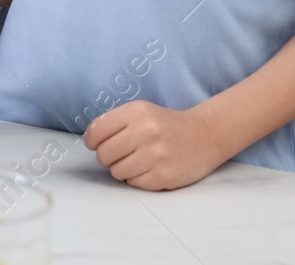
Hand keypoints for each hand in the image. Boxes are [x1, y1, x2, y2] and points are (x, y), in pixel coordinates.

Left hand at [84, 100, 229, 190]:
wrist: (204, 135)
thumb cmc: (165, 124)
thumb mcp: (140, 111)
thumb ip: (114, 122)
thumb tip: (90, 141)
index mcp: (136, 113)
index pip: (96, 132)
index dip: (92, 141)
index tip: (96, 143)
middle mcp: (146, 132)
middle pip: (104, 155)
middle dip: (106, 157)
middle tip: (117, 154)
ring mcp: (157, 156)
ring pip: (117, 172)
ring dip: (121, 169)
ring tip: (135, 161)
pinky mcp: (165, 176)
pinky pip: (134, 183)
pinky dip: (136, 178)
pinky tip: (148, 168)